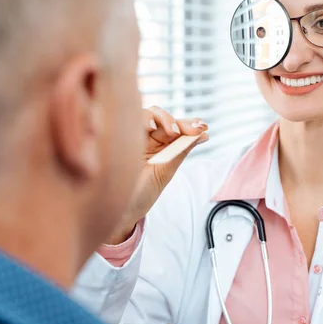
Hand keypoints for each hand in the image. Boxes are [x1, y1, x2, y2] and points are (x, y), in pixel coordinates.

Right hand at [107, 106, 208, 243]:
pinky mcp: (118, 137)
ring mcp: (132, 137)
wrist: (120, 209)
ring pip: (147, 114)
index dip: (189, 124)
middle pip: (162, 117)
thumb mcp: (166, 171)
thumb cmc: (143, 193)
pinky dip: (142, 118)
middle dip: (177, 121)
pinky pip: (130, 119)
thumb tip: (204, 134)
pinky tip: (151, 127)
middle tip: (190, 130)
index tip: (203, 127)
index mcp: (161, 146)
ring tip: (172, 132)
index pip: (176, 127)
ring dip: (162, 118)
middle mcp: (147, 139)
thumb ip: (181, 150)